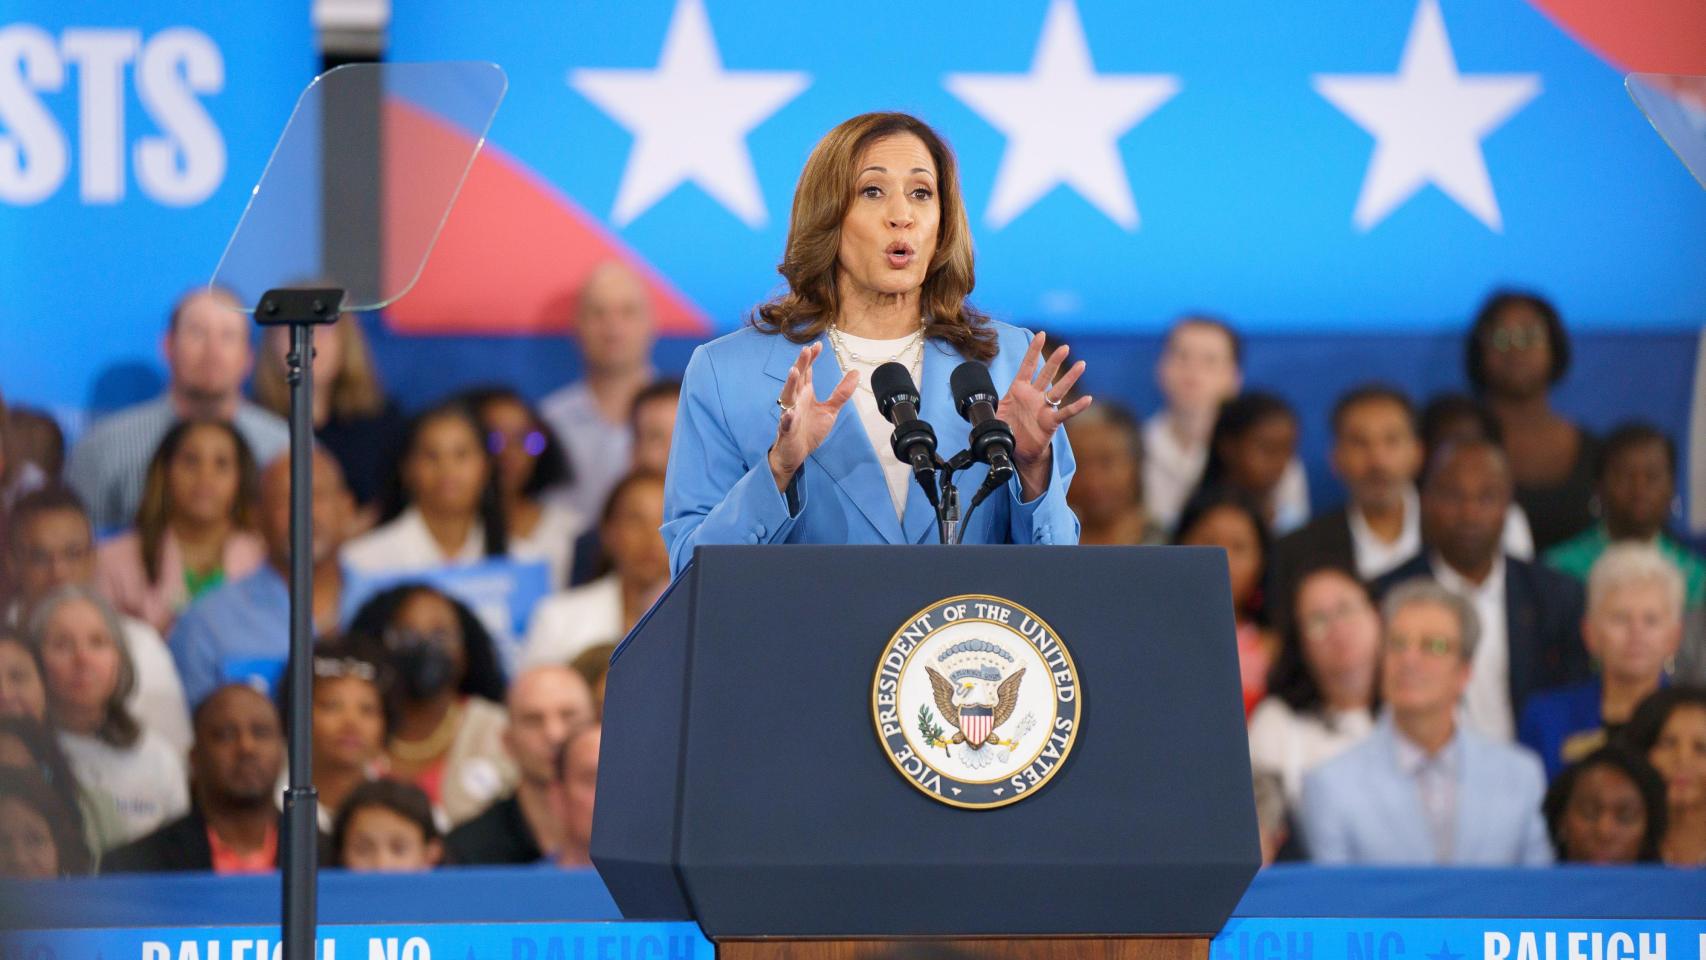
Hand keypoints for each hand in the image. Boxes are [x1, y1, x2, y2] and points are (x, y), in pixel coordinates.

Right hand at [768, 342, 857, 490]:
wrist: (795, 454)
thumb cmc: (809, 430)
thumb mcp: (830, 410)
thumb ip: (841, 393)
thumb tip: (855, 373)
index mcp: (805, 394)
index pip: (807, 372)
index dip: (811, 358)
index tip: (818, 345)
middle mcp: (795, 400)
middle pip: (797, 379)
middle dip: (801, 364)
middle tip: (806, 350)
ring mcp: (789, 414)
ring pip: (788, 397)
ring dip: (790, 384)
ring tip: (794, 372)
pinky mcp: (786, 430)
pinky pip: (786, 423)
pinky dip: (787, 418)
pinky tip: (790, 414)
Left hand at [999, 331, 1090, 498]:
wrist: (1016, 451)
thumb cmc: (1007, 431)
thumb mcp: (994, 416)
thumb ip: (988, 406)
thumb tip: (974, 405)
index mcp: (1019, 390)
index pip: (1028, 366)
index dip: (1033, 350)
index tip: (1041, 334)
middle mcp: (1034, 396)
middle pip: (1046, 374)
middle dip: (1055, 360)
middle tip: (1065, 347)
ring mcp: (1044, 407)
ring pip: (1059, 389)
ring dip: (1070, 378)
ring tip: (1081, 365)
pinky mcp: (1051, 422)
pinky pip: (1065, 413)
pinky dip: (1076, 407)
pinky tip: (1087, 399)